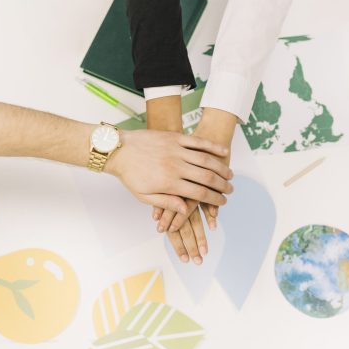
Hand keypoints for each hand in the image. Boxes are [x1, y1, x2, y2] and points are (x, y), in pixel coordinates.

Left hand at [105, 129, 233, 213]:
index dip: (214, 199)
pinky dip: (212, 147)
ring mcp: (176, 150)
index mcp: (169, 183)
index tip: (223, 201)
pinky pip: (198, 142)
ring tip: (230, 174)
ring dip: (221, 168)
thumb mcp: (144, 196)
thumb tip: (185, 211)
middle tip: (230, 189)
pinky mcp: (175, 138)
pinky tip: (223, 152)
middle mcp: (175, 167)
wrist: (117, 149)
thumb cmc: (130, 175)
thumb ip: (166, 203)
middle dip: (222, 185)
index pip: (199, 194)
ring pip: (206, 160)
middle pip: (207, 177)